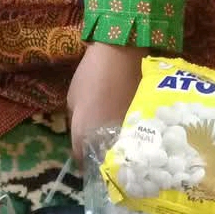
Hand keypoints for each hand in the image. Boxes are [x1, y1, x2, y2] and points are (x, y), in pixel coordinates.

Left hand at [67, 43, 142, 162]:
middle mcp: (106, 139)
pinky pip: (133, 138)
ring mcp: (125, 133)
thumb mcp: (73, 96)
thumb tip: (79, 130)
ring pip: (120, 150)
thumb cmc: (91, 74)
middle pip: (102, 158)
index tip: (83, 156)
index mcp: (84, 132)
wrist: (122, 55)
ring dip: (116, 149)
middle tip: (99, 152)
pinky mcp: (141, 125)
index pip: (80, 158)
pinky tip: (128, 133)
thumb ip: (75, 119)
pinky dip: (129, 137)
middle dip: (100, 157)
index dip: (81, 158)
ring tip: (115, 145)